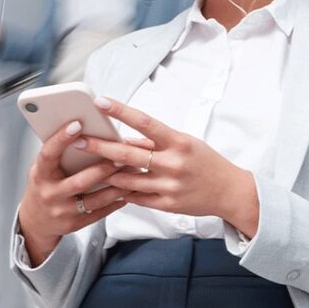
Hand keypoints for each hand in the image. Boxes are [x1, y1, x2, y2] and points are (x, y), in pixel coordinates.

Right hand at [17, 120, 129, 264]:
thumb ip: (59, 153)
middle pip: (79, 181)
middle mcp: (50, 194)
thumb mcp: (44, 168)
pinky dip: (115, 202)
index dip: (61, 139)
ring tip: (132, 173)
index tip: (77, 124)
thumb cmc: (45, 186)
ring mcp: (63, 211)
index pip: (49, 154)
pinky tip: (127, 191)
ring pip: (95, 200)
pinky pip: (100, 213)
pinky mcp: (75, 224)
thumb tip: (82, 128)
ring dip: (116, 186)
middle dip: (102, 169)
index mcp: (40, 175)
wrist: (36, 220)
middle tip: (121, 156)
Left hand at [81, 97, 260, 237]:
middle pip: (129, 153)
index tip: (100, 102)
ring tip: (89, 166)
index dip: (121, 111)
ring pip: (128, 179)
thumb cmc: (206, 162)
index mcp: (179, 142)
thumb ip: (156, 141)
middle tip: (78, 140)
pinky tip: (111, 187)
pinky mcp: (168, 205)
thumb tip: (126, 138)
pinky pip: (137, 198)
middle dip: (100, 146)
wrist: (230, 191)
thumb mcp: (186, 143)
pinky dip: (123, 191)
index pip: (145, 122)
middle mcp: (174, 163)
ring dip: (108, 173)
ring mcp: (170, 186)